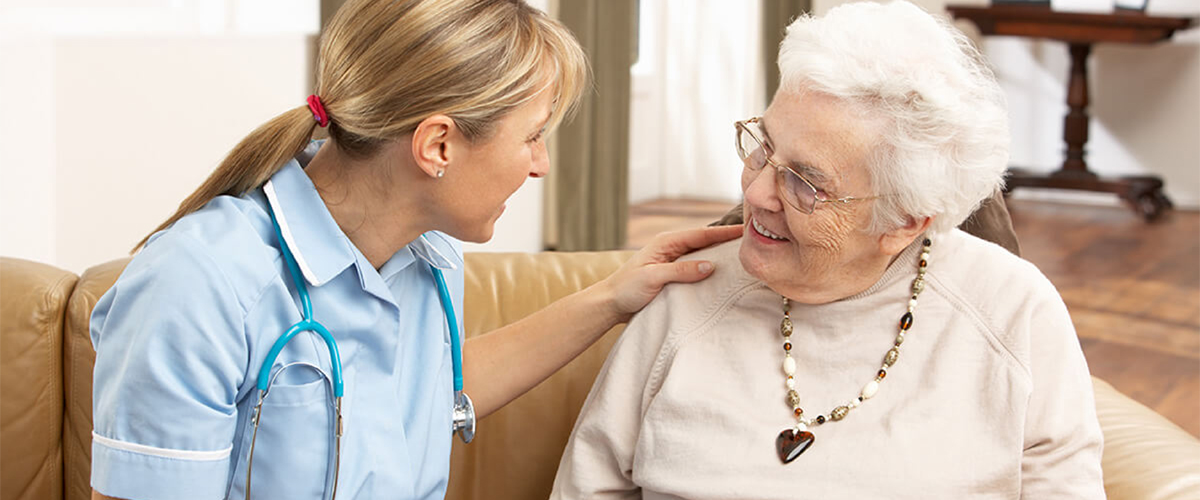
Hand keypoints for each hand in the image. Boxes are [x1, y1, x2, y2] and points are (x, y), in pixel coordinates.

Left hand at [599, 224, 743, 321]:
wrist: (609, 304)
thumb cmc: (626, 289)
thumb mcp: (652, 278)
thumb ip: (680, 271)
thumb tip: (710, 266)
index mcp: (666, 243)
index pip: (701, 234)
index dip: (725, 232)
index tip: (747, 230)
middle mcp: (671, 249)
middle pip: (705, 242)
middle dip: (727, 240)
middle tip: (753, 240)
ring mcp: (673, 262)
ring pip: (703, 255)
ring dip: (720, 255)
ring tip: (745, 257)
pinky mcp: (673, 276)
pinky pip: (697, 269)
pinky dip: (711, 270)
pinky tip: (724, 276)